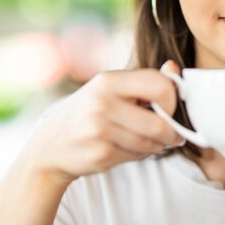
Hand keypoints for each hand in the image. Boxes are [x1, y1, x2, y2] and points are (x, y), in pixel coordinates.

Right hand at [17, 60, 185, 185]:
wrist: (50, 146)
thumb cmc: (88, 112)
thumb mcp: (110, 89)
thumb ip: (144, 81)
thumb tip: (174, 68)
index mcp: (108, 80)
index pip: (160, 85)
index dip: (172, 100)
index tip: (167, 108)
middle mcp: (102, 102)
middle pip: (159, 123)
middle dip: (171, 132)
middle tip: (172, 135)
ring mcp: (99, 130)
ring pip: (150, 143)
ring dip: (157, 145)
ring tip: (148, 140)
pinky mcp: (100, 153)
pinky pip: (137, 156)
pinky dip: (140, 154)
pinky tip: (128, 148)